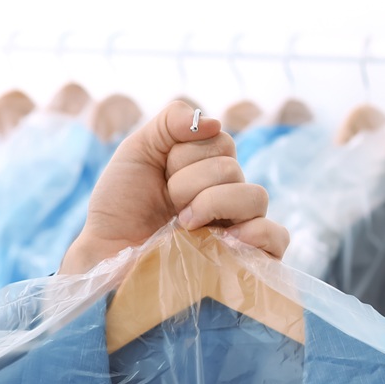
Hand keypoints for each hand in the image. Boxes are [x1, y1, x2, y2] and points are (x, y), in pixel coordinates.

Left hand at [58, 101, 288, 275]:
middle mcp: (229, 196)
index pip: (222, 142)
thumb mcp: (137, 152)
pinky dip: (256, 233)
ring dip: (211, 203)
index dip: (185, 154)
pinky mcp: (246, 261)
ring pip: (255, 197)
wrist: (107, 255)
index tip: (161, 176)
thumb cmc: (120, 207)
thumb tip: (213, 123)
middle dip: (188, 182)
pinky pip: (278, 237)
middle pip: (233, 169)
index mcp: (209, 170)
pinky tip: (224, 239)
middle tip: (168, 205)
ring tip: (183, 225)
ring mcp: (240, 228)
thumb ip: (170, 122)